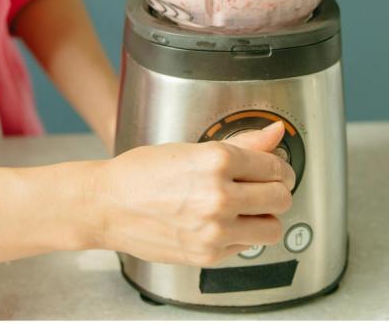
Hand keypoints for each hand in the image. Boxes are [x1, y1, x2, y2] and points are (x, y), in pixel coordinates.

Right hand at [93, 122, 294, 265]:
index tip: (274, 169)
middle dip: (277, 190)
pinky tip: (223, 223)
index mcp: (217, 160)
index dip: (278, 167)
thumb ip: (241, 144)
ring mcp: (215, 229)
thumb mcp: (190, 148)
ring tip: (249, 209)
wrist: (107, 206)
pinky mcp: (209, 254)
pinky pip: (246, 247)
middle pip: (281, 197)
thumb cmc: (140, 173)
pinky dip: (242, 235)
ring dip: (265, 217)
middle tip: (264, 188)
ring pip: (272, 228)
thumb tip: (274, 134)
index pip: (275, 166)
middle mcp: (220, 196)